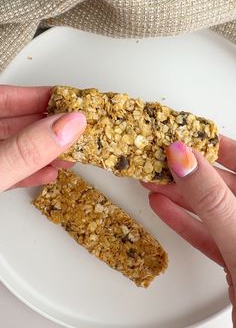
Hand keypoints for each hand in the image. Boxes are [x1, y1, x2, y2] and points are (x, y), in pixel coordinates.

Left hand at [0, 85, 85, 190]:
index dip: (39, 97)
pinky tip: (47, 173)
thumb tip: (68, 127)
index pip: (6, 97)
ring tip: (69, 154)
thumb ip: (27, 149)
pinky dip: (27, 170)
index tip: (68, 101)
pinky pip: (6, 169)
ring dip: (43, 151)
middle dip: (49, 127)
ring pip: (13, 147)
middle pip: (15, 122)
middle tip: (77, 128)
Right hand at [142, 137, 235, 325]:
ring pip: (210, 207)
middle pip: (221, 182)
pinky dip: (182, 220)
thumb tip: (184, 158)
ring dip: (178, 193)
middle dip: (187, 169)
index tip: (184, 135)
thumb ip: (211, 198)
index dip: (214, 144)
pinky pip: (205, 232)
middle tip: (160, 156)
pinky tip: (162, 205)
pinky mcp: (234, 258)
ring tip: (153, 178)